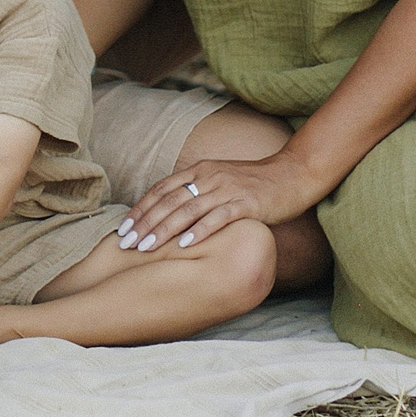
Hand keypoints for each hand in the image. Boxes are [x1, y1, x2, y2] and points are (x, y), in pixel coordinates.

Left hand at [121, 153, 320, 253]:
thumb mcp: (219, 180)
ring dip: (164, 230)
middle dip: (145, 223)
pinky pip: (218, 218)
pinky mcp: (246, 203)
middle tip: (126, 244)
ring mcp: (227, 189)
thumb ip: (196, 192)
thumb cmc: (254, 183)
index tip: (123, 230)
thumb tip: (167, 214)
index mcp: (200, 169)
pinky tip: (184, 246)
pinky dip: (199, 232)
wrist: (292, 175)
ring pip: (188, 210)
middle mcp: (209, 176)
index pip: (161, 189)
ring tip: (147, 247)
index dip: (140, 209)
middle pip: (169, 200)